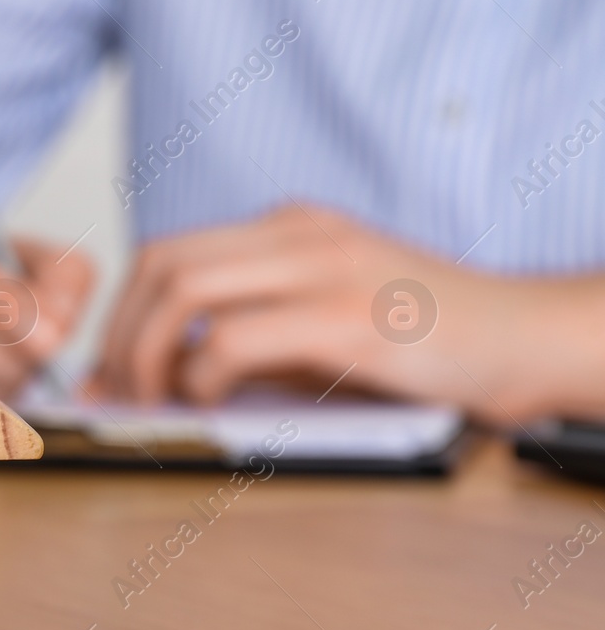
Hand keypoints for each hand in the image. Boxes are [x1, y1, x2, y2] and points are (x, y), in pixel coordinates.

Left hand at [93, 204, 604, 423]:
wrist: (522, 337)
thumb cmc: (418, 343)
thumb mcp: (319, 326)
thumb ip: (241, 340)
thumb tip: (147, 378)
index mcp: (289, 227)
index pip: (167, 252)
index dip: (120, 314)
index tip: (107, 369)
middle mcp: (299, 234)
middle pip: (160, 263)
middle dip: (119, 334)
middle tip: (115, 392)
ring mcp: (323, 269)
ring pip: (183, 291)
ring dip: (147, 355)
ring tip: (153, 402)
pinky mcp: (346, 318)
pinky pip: (234, 339)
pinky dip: (200, 376)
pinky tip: (209, 401)